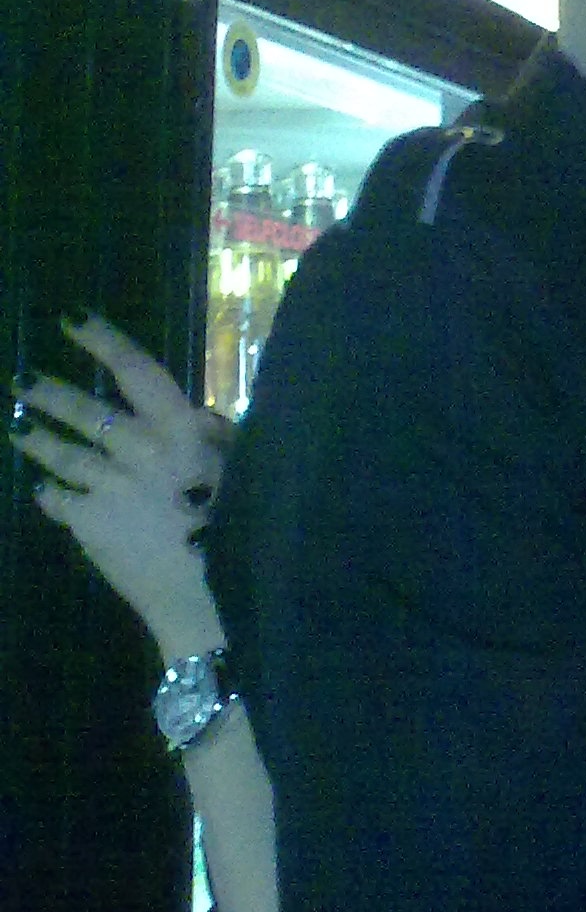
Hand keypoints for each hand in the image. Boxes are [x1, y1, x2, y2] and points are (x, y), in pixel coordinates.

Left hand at [11, 315, 231, 659]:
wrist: (212, 593)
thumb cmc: (237, 525)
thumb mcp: (238, 469)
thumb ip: (216, 436)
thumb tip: (197, 413)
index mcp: (179, 428)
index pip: (135, 370)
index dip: (102, 340)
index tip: (72, 319)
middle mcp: (138, 448)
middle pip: (82, 409)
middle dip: (46, 391)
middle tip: (21, 380)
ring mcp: (108, 485)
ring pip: (58, 451)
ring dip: (34, 437)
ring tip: (20, 431)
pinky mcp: (87, 521)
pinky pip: (57, 498)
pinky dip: (48, 492)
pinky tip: (44, 489)